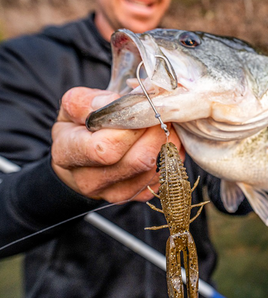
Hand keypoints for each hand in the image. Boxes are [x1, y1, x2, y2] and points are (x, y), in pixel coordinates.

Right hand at [51, 87, 181, 202]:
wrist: (81, 160)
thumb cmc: (78, 129)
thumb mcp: (73, 107)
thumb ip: (87, 102)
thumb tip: (114, 102)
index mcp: (68, 154)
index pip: (106, 148)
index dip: (131, 126)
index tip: (140, 108)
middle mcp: (90, 180)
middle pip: (138, 160)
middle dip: (155, 132)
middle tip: (159, 113)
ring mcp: (115, 193)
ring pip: (155, 169)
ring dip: (166, 143)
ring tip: (162, 125)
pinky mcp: (137, 196)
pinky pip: (164, 177)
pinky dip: (169, 156)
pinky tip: (162, 142)